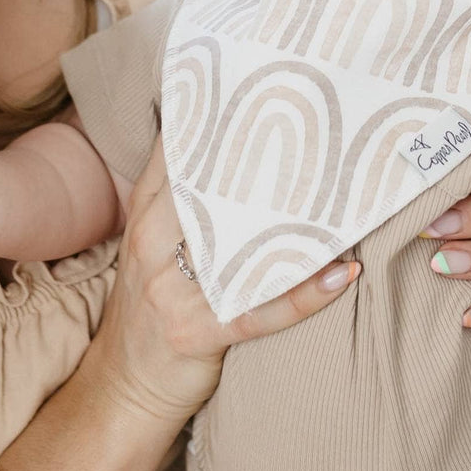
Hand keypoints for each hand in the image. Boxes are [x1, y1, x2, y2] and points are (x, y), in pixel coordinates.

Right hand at [89, 137, 360, 422]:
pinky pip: (260, 310)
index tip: (267, 84)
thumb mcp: (153, 241)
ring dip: (298, 225)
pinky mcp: (196, 332)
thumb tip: (234, 146)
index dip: (222, 116)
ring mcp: (171, 287)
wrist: (123, 386)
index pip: (182, 149)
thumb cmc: (153, 303)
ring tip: (347, 201)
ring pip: (243, 245)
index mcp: (148, 211)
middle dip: (267, 160)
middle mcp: (153, 240)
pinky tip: (342, 274)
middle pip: (213, 186)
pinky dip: (305, 294)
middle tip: (322, 130)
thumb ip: (182, 197)